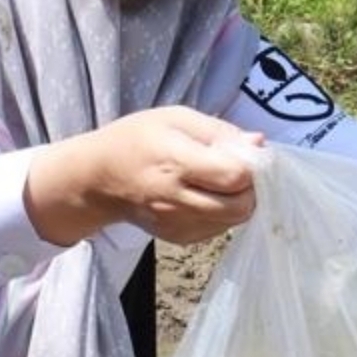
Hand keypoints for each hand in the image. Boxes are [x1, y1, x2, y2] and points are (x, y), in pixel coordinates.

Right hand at [25, 107, 265, 246]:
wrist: (97, 178)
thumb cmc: (137, 139)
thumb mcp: (175, 118)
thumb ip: (219, 131)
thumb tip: (259, 143)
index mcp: (176, 162)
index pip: (235, 177)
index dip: (250, 166)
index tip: (245, 155)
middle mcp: (176, 199)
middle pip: (241, 206)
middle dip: (250, 189)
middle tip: (238, 171)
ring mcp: (177, 224)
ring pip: (232, 221)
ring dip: (237, 201)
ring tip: (218, 181)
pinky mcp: (178, 239)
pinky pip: (217, 229)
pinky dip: (222, 213)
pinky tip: (205, 195)